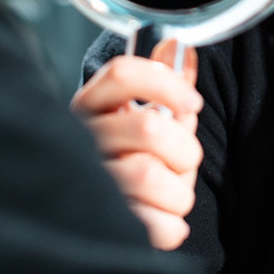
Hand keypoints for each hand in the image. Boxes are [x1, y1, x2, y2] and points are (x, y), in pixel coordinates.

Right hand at [71, 39, 203, 248]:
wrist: (101, 228)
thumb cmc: (131, 164)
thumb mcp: (149, 118)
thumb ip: (168, 85)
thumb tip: (181, 46)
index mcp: (91, 107)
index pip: (122, 75)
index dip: (165, 83)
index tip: (192, 102)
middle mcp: (80, 142)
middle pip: (148, 127)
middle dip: (184, 149)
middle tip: (183, 161)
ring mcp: (83, 184)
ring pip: (147, 175)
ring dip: (178, 191)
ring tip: (171, 195)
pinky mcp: (94, 227)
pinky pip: (148, 225)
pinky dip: (170, 226)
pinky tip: (162, 221)